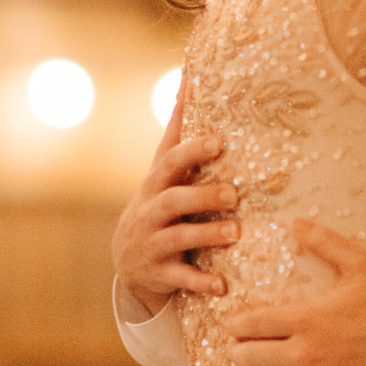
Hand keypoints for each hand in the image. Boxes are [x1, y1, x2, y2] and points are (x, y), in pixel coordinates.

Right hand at [112, 125, 238, 316]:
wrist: (128, 258)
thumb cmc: (157, 203)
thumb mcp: (162, 172)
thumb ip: (177, 133)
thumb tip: (189, 79)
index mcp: (156, 184)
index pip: (169, 161)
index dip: (192, 151)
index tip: (218, 140)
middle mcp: (150, 212)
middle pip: (173, 199)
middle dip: (202, 195)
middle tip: (234, 193)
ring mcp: (153, 243)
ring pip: (178, 237)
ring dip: (207, 235)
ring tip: (236, 233)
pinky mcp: (159, 273)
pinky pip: (181, 278)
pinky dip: (201, 282)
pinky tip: (223, 286)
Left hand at [224, 220, 365, 365]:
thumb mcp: (362, 265)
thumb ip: (325, 243)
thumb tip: (296, 223)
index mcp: (305, 318)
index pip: (250, 324)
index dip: (235, 324)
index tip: (233, 323)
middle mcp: (303, 353)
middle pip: (248, 356)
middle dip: (238, 350)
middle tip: (239, 347)